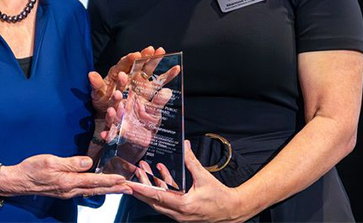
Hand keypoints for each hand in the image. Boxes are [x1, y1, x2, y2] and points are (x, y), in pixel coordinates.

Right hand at [4, 154, 130, 198]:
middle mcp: (70, 190)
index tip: (123, 180)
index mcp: (68, 182)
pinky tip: (101, 186)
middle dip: (114, 189)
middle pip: (97, 189)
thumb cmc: (31, 169)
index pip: (94, 181)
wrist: (18, 181)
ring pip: (92, 190)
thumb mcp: (50, 161)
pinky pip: (85, 190)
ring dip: (108, 189)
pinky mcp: (65, 190)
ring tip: (121, 188)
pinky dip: (97, 188)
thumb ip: (70, 163)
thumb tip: (88, 163)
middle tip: (130, 188)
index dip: (110, 180)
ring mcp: (68, 192)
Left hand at [89, 46, 164, 113]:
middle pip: (138, 63)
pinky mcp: (147, 92)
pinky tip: (177, 68)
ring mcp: (139, 82)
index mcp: (117, 73)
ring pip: (149, 70)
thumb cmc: (102, 103)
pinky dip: (168, 76)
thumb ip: (96, 85)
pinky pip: (159, 83)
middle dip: (145, 56)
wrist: (111, 117)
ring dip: (155, 61)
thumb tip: (90, 74)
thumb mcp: (97, 95)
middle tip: (152, 48)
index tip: (135, 55)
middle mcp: (130, 75)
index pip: (124, 64)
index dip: (129, 59)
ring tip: (162, 51)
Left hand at [128, 140, 249, 222]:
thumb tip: (185, 147)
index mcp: (183, 205)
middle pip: (153, 201)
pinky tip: (160, 176)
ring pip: (158, 202)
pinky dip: (161, 190)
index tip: (130, 184)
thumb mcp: (204, 177)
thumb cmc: (220, 197)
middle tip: (130, 176)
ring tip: (143, 171)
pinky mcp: (182, 214)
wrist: (232, 210)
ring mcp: (180, 215)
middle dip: (141, 188)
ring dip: (150, 187)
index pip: (157, 196)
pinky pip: (167, 202)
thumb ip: (192, 162)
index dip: (142, 189)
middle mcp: (179, 213)